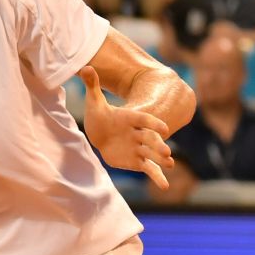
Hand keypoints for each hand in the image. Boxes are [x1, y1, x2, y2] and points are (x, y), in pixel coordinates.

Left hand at [80, 66, 173, 189]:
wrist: (101, 132)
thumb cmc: (100, 116)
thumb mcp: (94, 101)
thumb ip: (92, 85)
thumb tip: (84, 67)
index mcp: (132, 118)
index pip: (144, 120)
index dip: (153, 123)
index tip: (164, 128)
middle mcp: (139, 133)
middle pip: (150, 138)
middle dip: (158, 144)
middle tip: (167, 151)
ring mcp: (140, 148)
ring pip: (152, 154)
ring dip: (161, 159)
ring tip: (170, 164)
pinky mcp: (138, 161)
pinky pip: (150, 169)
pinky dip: (157, 177)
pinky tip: (165, 187)